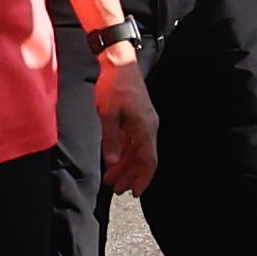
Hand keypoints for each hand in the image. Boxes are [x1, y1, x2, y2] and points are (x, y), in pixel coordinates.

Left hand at [96, 41, 160, 196]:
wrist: (119, 62)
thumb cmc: (114, 86)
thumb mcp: (108, 113)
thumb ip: (110, 139)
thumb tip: (111, 161)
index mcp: (144, 128)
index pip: (148, 160)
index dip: (142, 178)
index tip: (135, 192)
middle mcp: (148, 127)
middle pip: (143, 158)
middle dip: (131, 175)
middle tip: (117, 190)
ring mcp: (144, 122)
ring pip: (137, 150)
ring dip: (126, 165)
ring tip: (112, 179)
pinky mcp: (137, 117)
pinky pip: (133, 141)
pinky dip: (124, 153)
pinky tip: (114, 160)